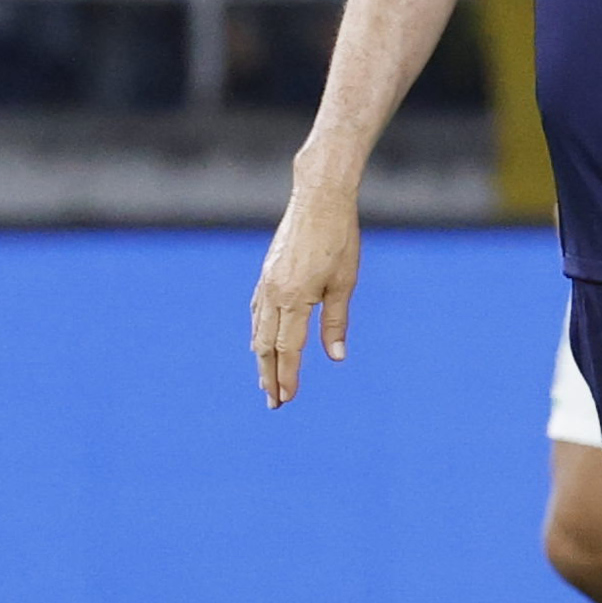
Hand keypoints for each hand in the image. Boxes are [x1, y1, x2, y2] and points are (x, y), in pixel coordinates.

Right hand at [250, 181, 361, 407]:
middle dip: (270, 376)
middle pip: (266, 346)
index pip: (288, 349)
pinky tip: (260, 343)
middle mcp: (273, 294)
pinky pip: (257, 312)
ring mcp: (265, 283)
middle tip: (274, 403)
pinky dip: (258, 334)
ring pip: (258, 331)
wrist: (318, 199)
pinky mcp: (266, 274)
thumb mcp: (344, 282)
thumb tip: (335, 357)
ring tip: (266, 382)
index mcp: (294, 298)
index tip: (287, 399)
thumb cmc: (339, 239)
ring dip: (261, 359)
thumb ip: (336, 322)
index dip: (288, 376)